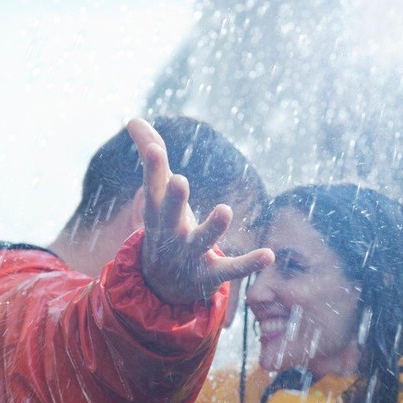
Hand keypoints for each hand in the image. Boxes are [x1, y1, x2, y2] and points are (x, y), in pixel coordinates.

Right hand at [127, 118, 273, 304]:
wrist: (162, 285)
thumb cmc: (164, 225)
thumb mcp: (156, 194)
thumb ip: (150, 155)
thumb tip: (133, 118)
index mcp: (157, 212)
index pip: (152, 188)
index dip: (153, 169)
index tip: (154, 150)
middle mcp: (171, 233)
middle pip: (169, 215)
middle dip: (174, 199)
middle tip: (180, 181)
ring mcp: (190, 255)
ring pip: (201, 241)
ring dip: (213, 227)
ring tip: (225, 210)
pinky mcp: (211, 274)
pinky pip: (231, 270)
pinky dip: (249, 263)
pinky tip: (269, 254)